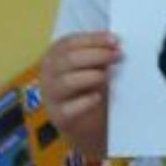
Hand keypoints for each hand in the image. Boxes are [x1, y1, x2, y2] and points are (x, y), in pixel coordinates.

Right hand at [39, 31, 120, 157]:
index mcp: (54, 57)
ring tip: (108, 76)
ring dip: (91, 76)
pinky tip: (98, 97)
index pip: (69, 43)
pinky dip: (85, 102)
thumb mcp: (93, 67)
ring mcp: (51, 96)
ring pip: (67, 82)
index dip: (93, 39)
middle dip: (96, 55)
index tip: (115, 40)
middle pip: (68, 60)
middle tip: (117, 56)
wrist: (88, 126)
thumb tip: (115, 44)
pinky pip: (70, 109)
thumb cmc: (90, 89)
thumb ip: (99, 55)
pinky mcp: (59, 117)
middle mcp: (48, 74)